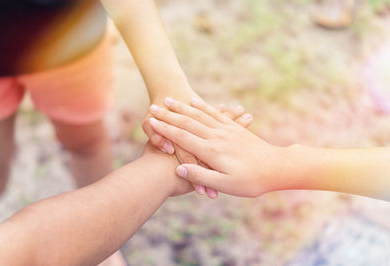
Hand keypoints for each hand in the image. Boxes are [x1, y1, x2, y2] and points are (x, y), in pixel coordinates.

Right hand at [148, 97, 286, 197]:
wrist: (277, 167)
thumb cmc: (250, 181)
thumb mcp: (225, 184)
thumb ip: (201, 176)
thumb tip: (179, 169)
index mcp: (211, 151)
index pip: (182, 136)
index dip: (165, 128)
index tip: (151, 121)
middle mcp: (216, 136)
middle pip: (188, 122)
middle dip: (169, 114)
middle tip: (154, 106)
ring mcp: (226, 130)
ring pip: (199, 114)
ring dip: (182, 107)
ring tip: (169, 99)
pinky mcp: (234, 128)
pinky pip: (215, 113)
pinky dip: (203, 106)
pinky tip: (196, 101)